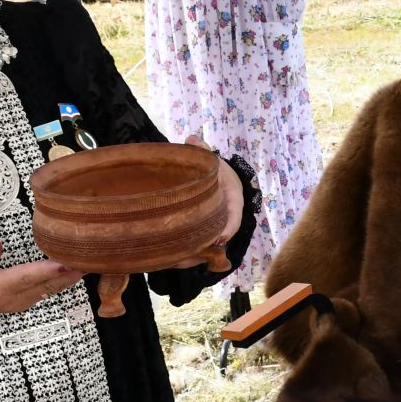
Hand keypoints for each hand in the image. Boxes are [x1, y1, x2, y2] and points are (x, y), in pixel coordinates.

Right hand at [0, 238, 82, 317]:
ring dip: (69, 278)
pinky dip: (62, 281)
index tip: (65, 262)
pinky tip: (73, 272)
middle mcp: (12, 298)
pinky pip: (47, 291)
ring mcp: (20, 301)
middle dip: (68, 273)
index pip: (26, 277)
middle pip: (46, 285)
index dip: (47, 269)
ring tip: (88, 263)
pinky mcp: (24, 300)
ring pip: (50, 289)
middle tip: (89, 259)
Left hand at [169, 136, 243, 268]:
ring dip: (190, 258)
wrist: (218, 179)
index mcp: (233, 200)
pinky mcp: (204, 234)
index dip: (228, 228)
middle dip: (203, 251)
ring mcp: (215, 228)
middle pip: (218, 240)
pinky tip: (166, 259)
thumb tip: (192, 139)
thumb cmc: (215, 170)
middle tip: (185, 257)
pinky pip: (197, 248)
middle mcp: (226, 218)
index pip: (234, 217)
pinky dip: (184, 255)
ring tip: (171, 262)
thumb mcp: (210, 159)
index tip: (218, 238)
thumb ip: (202, 150)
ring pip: (206, 249)